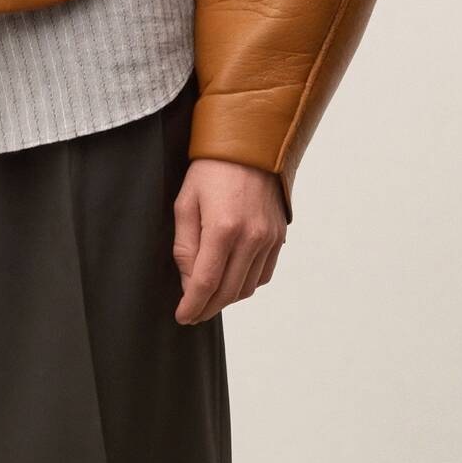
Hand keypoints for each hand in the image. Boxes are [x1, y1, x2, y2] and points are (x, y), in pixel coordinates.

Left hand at [171, 159, 286, 322]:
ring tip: (208, 299)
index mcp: (223, 228)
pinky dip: (246, 285)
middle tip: (192, 314)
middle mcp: (251, 237)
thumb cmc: (211, 170)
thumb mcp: (186, 203)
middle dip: (207, 308)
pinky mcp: (279, 236)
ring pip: (248, 287)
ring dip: (227, 299)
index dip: (192, 305)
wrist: (251, 145)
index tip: (182, 317)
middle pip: (228, 291)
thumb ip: (185, 247)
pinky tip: (231, 281)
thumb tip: (189, 283)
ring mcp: (269, 238)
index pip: (205, 283)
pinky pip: (264, 274)